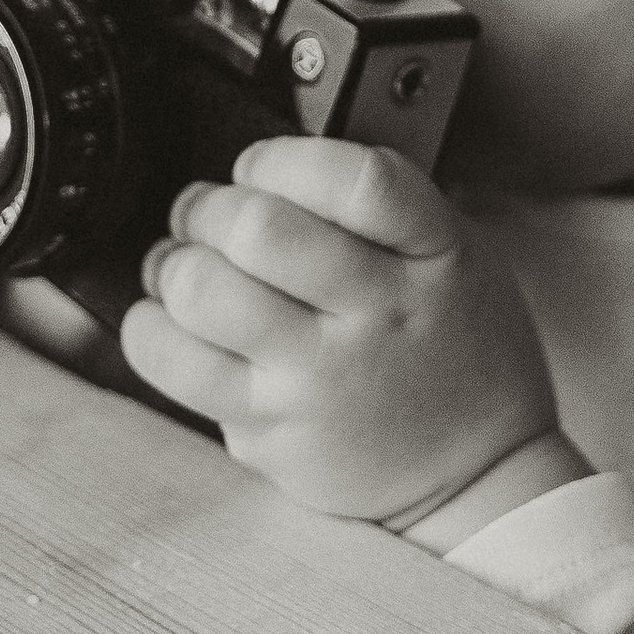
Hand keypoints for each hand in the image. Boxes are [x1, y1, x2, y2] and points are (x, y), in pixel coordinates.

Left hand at [119, 136, 558, 523]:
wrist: (482, 475)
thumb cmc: (455, 350)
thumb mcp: (455, 255)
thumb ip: (374, 207)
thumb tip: (258, 172)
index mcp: (432, 255)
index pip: (354, 179)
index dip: (283, 158)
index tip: (261, 167)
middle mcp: (376, 317)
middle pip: (256, 228)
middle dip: (209, 206)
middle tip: (209, 216)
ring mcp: (318, 380)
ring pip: (201, 291)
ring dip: (174, 263)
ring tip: (187, 267)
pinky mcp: (269, 431)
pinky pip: (173, 364)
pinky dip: (151, 328)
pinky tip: (173, 322)